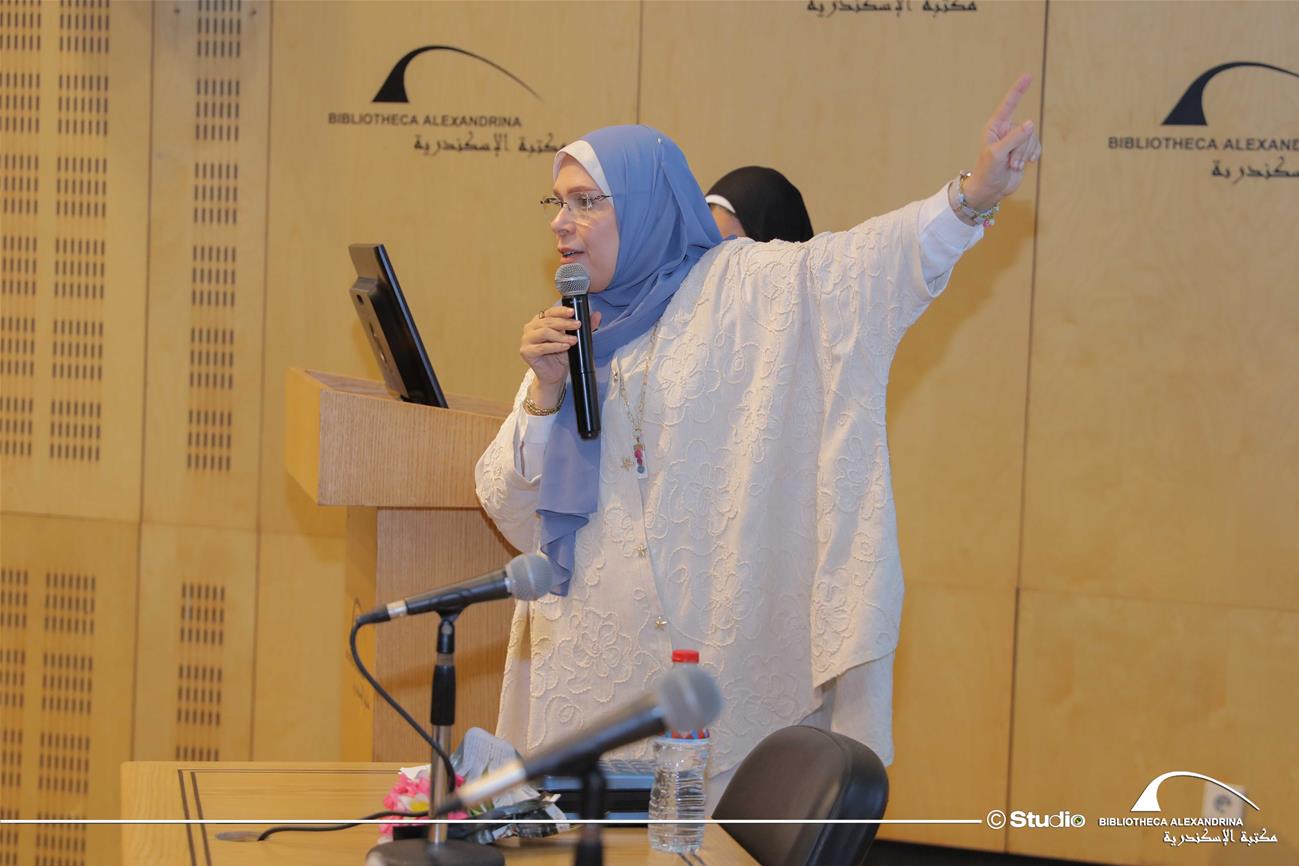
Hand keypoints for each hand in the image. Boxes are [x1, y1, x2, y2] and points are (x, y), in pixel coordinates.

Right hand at [520, 305, 602, 406]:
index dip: (561, 311)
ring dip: (561, 335)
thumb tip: (597, 315)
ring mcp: (526, 339)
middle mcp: (531, 328)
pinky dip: (555, 346)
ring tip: (573, 340)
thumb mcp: (574, 338)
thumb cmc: (560, 355)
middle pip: (548, 321)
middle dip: (565, 323)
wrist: (554, 374)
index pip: (550, 311)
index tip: (573, 312)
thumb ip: (585, 327)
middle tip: (577, 325)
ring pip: (544, 332)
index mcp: (540, 321)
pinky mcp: (526, 351)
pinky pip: (541, 347)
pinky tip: (565, 347)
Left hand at [963, 74, 1041, 210]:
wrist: (990, 190)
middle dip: (1022, 148)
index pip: (1008, 104)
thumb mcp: (997, 154)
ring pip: (1032, 138)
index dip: (1018, 90)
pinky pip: (1037, 147)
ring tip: (1013, 166)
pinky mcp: (1024, 150)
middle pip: (1026, 129)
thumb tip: (1030, 123)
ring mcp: (1016, 140)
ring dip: (1025, 155)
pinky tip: (1024, 165)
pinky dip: (1032, 156)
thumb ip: (1014, 138)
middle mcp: (1006, 130)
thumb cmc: (987, 171)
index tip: (1028, 76)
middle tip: (1010, 163)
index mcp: (995, 127)